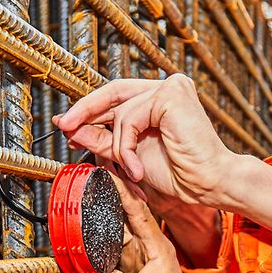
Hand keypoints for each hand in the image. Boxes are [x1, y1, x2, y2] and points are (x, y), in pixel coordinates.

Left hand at [53, 75, 250, 209]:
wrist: (207, 185)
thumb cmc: (179, 173)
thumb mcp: (129, 155)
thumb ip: (103, 139)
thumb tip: (71, 127)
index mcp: (160, 100)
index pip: (117, 96)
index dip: (90, 108)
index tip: (66, 122)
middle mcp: (167, 87)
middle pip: (114, 91)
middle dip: (85, 110)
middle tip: (64, 126)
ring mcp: (171, 87)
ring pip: (121, 111)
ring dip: (118, 145)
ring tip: (131, 170)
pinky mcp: (172, 93)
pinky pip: (130, 116)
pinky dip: (126, 145)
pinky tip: (136, 167)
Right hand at [89, 177, 223, 272]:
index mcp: (158, 248)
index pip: (139, 213)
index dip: (125, 191)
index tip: (111, 173)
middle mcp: (150, 248)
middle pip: (128, 215)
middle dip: (113, 195)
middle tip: (96, 178)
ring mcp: (141, 257)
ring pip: (120, 230)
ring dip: (107, 214)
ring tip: (91, 196)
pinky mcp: (134, 268)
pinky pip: (115, 248)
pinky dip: (103, 238)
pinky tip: (92, 229)